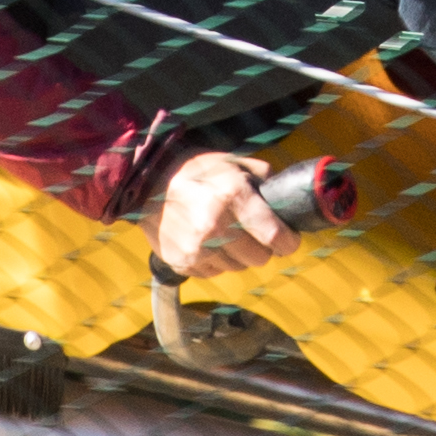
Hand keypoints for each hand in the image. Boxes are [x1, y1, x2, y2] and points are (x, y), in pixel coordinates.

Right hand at [152, 151, 300, 282]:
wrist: (145, 182)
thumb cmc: (193, 171)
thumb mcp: (232, 163)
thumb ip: (263, 179)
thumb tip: (285, 196)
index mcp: (232, 197)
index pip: (275, 236)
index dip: (288, 240)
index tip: (289, 239)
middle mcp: (215, 226)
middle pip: (260, 258)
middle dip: (263, 247)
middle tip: (253, 232)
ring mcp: (197, 248)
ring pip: (238, 268)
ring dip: (238, 255)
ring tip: (225, 233)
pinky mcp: (182, 262)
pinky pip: (215, 272)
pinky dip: (216, 260)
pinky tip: (207, 240)